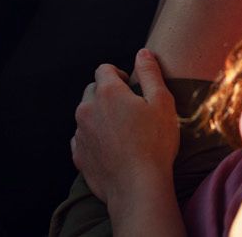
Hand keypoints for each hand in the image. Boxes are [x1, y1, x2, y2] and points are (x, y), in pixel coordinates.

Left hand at [70, 49, 178, 207]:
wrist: (138, 187)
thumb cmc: (155, 143)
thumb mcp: (162, 102)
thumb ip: (151, 73)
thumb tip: (143, 53)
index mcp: (107, 92)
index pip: (104, 69)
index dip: (119, 75)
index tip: (132, 88)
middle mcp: (87, 109)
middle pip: (92, 90)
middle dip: (107, 94)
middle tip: (129, 110)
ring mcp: (80, 133)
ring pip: (86, 115)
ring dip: (100, 117)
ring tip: (123, 132)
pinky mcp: (79, 155)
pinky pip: (82, 138)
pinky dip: (94, 138)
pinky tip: (112, 148)